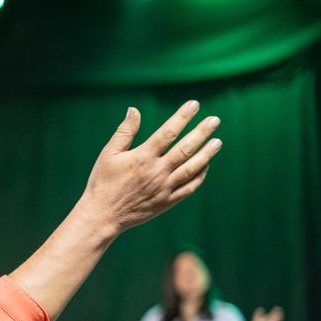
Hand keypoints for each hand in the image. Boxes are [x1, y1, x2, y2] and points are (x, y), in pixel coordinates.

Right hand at [79, 101, 222, 236]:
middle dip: (202, 132)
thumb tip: (134, 110)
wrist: (102, 216)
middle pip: (185, 148)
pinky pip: (189, 188)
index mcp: (142, 157)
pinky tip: (205, 166)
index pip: (168, 132)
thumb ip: (124, 132)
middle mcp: (156, 171)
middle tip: (215, 120)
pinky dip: (199, 176)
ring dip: (206, 154)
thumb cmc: (103, 182)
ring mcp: (164, 188)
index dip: (182, 116)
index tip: (194, 104)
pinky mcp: (166, 202)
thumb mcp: (108, 154)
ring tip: (218, 142)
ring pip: (192, 168)